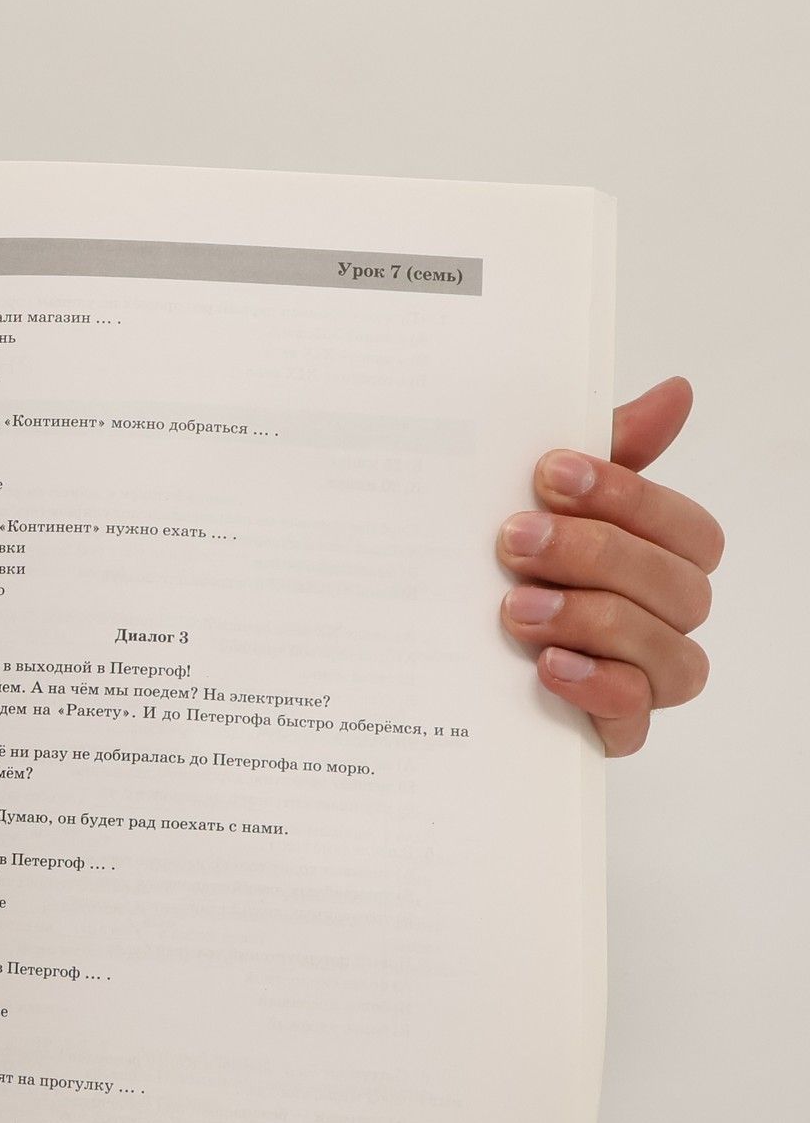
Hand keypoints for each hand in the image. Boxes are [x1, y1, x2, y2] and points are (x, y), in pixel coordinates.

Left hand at [497, 376, 721, 755]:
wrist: (435, 655)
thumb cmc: (508, 566)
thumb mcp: (541, 502)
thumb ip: (606, 453)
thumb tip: (675, 393)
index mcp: (661, 558)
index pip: (687, 528)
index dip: (627, 497)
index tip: (548, 472)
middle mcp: (666, 618)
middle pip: (679, 588)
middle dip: (595, 556)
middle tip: (513, 539)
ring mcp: (646, 678)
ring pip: (669, 654)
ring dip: (592, 621)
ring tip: (516, 609)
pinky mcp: (613, 729)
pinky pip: (635, 718)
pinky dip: (597, 690)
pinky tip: (547, 668)